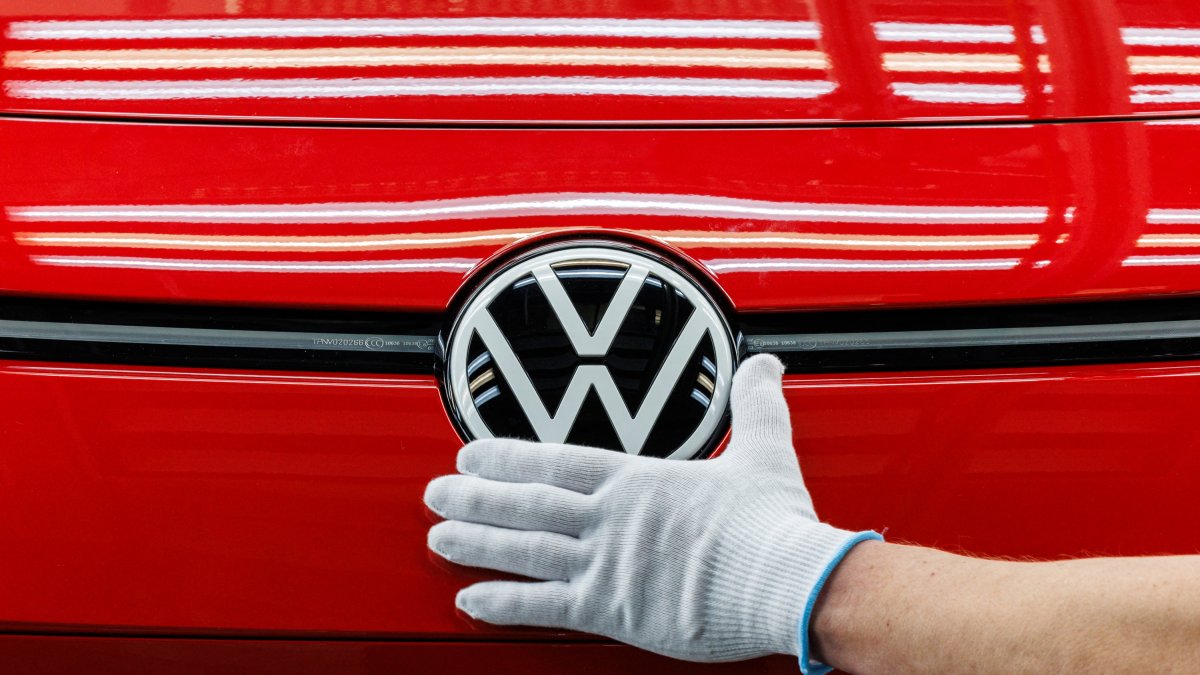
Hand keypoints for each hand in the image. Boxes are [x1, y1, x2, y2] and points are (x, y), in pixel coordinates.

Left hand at [424, 354, 878, 668]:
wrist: (786, 581)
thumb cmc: (774, 525)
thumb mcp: (765, 450)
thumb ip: (755, 405)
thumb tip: (766, 364)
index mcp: (639, 481)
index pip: (558, 461)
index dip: (509, 457)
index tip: (472, 453)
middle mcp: (612, 518)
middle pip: (527, 502)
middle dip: (475, 497)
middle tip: (435, 492)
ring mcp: (607, 564)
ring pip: (524, 550)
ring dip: (476, 542)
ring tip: (438, 537)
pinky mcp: (613, 610)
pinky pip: (545, 607)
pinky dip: (503, 603)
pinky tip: (470, 601)